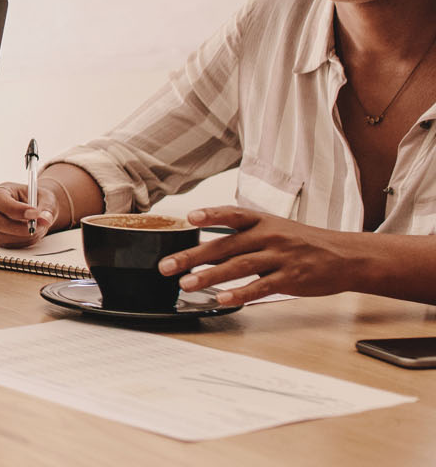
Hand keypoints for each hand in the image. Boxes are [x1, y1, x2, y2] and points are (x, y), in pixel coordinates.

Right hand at [0, 182, 57, 247]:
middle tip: (38, 227)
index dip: (16, 208)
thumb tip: (45, 220)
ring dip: (23, 236)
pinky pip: (5, 245)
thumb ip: (46, 208)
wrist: (36, 211)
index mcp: (0, 191)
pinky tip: (31, 235)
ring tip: (37, 229)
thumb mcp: (46, 198)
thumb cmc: (37, 201)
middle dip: (19, 227)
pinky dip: (22, 243)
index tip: (35, 213)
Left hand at [158, 206, 366, 303]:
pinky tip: (223, 299)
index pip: (233, 214)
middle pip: (226, 245)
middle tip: (167, 266)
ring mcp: (281, 257)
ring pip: (239, 266)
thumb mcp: (274, 228)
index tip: (190, 217)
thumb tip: (203, 248)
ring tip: (186, 284)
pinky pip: (262, 287)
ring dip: (210, 276)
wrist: (346, 256)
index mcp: (262, 221)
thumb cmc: (302, 242)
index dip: (212, 215)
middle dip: (193, 256)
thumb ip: (241, 236)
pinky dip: (241, 293)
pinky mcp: (291, 279)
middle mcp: (269, 236)